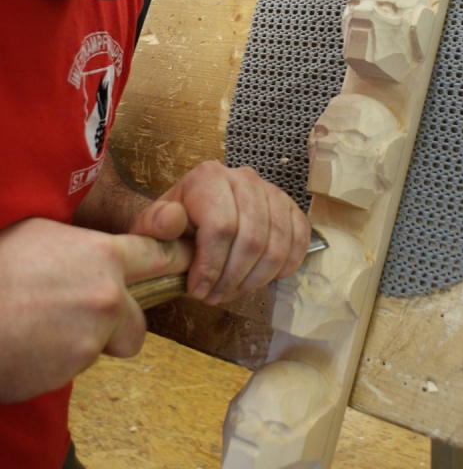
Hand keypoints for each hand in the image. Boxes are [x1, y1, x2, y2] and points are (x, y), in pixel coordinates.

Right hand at [0, 217, 192, 402]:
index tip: (186, 262)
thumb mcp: (43, 234)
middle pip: (140, 319)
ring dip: (89, 342)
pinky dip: (63, 360)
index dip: (174, 259)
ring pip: (109, 344)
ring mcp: (94, 336)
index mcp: (104, 256)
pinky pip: (80, 365)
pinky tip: (36, 344)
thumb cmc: (1, 266)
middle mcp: (109, 296)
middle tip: (81, 313)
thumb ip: (83, 244)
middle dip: (119, 322)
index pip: (159, 256)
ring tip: (48, 326)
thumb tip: (95, 250)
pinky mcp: (75, 367)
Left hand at [130, 161, 310, 305]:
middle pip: (252, 239)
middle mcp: (244, 177)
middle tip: (216, 297)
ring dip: (256, 278)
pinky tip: (264, 278)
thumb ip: (155, 224)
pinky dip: (285, 265)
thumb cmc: (173, 227)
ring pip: (277, 244)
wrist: (194, 217)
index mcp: (208, 177)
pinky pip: (299, 239)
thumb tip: (173, 219)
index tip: (198, 291)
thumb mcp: (151, 226)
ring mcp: (271, 191)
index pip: (221, 227)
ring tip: (234, 291)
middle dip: (233, 278)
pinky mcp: (289, 207)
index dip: (211, 266)